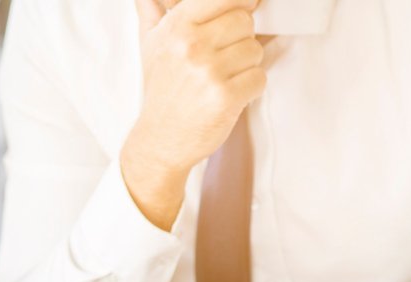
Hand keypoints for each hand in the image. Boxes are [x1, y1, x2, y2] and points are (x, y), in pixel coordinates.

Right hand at [121, 0, 266, 229]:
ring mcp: (208, 71)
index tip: (234, 20)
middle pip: (245, 22)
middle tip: (219, 61)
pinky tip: (228, 96)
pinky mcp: (224, 96)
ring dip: (245, 67)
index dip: (238, 7)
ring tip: (220, 81)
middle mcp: (191, 45)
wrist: (159, 140)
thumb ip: (152, 8)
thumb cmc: (162, 90)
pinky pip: (259, 77)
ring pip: (255, 50)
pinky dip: (249, 89)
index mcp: (177, 26)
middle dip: (239, 41)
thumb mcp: (151, 44)